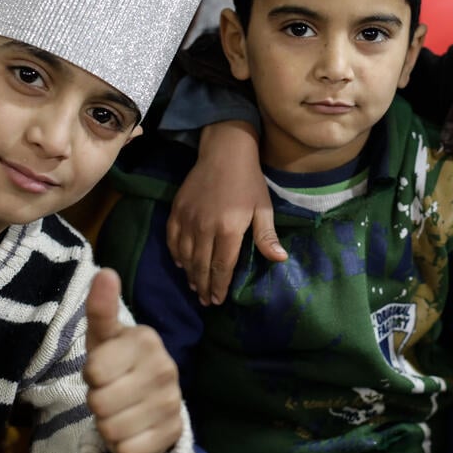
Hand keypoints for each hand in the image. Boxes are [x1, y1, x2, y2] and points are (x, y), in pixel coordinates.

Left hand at [85, 269, 182, 452]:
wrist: (150, 407)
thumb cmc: (118, 365)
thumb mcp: (104, 338)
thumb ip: (100, 308)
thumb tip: (104, 271)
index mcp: (147, 339)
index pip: (95, 369)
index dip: (91, 375)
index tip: (104, 368)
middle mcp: (166, 366)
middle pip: (100, 402)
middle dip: (98, 402)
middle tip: (113, 392)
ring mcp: (173, 400)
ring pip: (112, 429)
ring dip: (109, 426)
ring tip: (122, 411)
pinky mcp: (175, 431)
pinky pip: (128, 451)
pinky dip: (124, 447)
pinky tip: (135, 430)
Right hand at [167, 120, 283, 305]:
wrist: (225, 152)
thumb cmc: (249, 181)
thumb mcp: (263, 208)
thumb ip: (267, 236)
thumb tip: (280, 259)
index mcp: (228, 229)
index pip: (221, 267)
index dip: (219, 286)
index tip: (218, 300)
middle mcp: (205, 228)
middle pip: (201, 266)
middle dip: (204, 286)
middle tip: (206, 300)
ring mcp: (188, 219)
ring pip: (185, 256)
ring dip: (189, 275)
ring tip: (195, 287)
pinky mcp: (177, 210)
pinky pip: (172, 240)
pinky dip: (176, 255)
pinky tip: (181, 264)